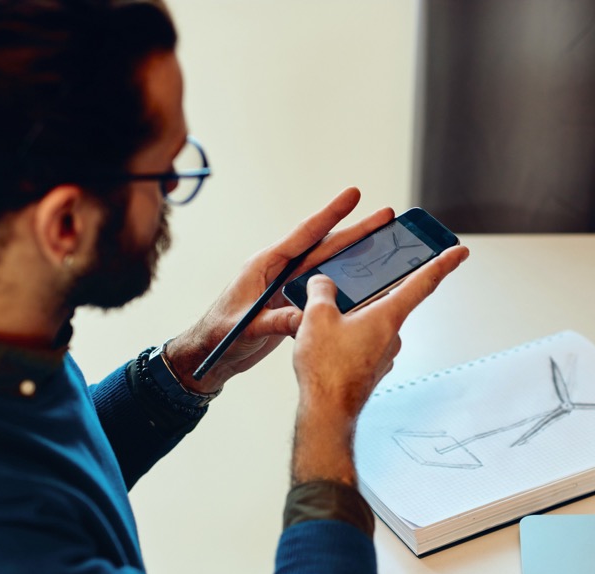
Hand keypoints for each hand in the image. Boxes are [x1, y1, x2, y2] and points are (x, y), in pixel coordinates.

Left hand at [162, 187, 394, 395]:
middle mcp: (279, 272)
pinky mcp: (292, 305)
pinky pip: (324, 292)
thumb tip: (307, 318)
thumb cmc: (217, 336)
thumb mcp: (245, 328)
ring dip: (354, 257)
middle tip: (385, 217)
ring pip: (328, 267)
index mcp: (265, 266)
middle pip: (324, 247)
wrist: (209, 357)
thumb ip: (275, 321)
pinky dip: (345, 287)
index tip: (353, 195)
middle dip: (355, 232)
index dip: (330, 215)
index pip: (303, 236)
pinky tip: (367, 284)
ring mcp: (287, 288)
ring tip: (383, 244)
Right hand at [290, 243, 469, 485]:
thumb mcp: (316, 317)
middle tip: (347, 287)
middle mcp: (393, 335)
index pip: (423, 282)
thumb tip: (323, 282)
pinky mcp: (372, 368)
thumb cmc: (328, 370)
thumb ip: (321, 291)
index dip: (443, 263)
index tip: (459, 251)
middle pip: (387, 301)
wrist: (327, 413)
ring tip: (323, 322)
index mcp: (388, 316)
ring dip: (352, 319)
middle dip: (366, 294)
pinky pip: (363, 343)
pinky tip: (327, 343)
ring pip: (371, 324)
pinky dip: (348, 338)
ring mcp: (384, 354)